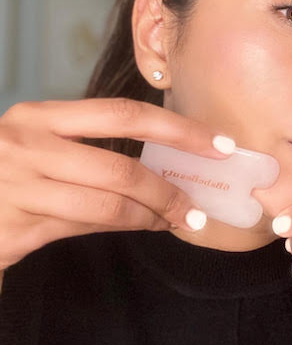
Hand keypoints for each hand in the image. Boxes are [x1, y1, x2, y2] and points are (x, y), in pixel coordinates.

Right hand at [0, 98, 233, 272]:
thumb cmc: (5, 172)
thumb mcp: (39, 148)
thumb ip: (90, 151)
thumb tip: (161, 162)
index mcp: (39, 116)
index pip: (122, 114)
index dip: (176, 129)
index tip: (217, 144)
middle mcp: (27, 145)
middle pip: (120, 168)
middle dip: (168, 189)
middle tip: (196, 206)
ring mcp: (18, 188)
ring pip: (108, 205)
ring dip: (150, 215)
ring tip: (174, 220)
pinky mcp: (16, 229)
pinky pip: (84, 228)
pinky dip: (123, 228)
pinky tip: (142, 226)